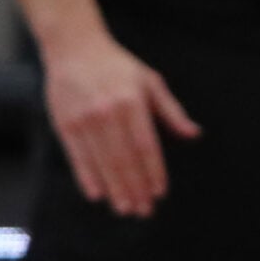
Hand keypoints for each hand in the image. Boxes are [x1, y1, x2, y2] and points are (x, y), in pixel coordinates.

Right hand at [42, 28, 200, 217]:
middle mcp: (109, 113)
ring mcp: (85, 120)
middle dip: (135, 188)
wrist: (75, 49)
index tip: (160, 193)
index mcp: (133, 102)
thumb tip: (194, 134)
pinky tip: (98, 195)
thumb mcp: (150, 81)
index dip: (153, 171)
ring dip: (115, 189)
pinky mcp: (65, 125)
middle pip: (124, 159)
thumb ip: (171, 111)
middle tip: (143, 211)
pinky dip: (88, 178)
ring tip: (125, 209)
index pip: (146, 145)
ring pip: (103, 162)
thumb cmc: (118, 67)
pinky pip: (78, 158)